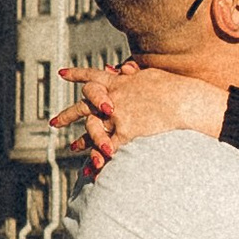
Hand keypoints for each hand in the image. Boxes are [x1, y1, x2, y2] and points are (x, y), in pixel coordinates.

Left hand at [62, 58, 229, 168]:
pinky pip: (108, 150)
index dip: (76, 75)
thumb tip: (121, 68)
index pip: (91, 76)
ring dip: (81, 141)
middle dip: (67, 115)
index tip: (62, 74)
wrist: (184, 102)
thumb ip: (132, 73)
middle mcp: (112, 99)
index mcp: (118, 83)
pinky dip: (98, 160)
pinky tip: (90, 170)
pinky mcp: (126, 134)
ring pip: (92, 130)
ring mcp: (117, 118)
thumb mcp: (150, 74)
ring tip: (72, 147)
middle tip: (54, 122)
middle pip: (83, 107)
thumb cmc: (173, 87)